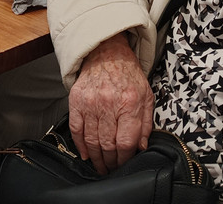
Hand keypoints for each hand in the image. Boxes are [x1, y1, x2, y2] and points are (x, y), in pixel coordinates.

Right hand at [68, 33, 152, 173]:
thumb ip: (146, 123)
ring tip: (100, 165)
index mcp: (130, 103)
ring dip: (96, 158)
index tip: (124, 164)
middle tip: (111, 169)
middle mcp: (109, 103)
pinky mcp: (76, 100)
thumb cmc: (127, 75)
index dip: (125, 159)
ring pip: (91, 140)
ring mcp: (90, 102)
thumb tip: (141, 147)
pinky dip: (79, 144)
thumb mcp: (147, 96)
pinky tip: (85, 153)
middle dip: (110, 162)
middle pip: (107, 144)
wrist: (106, 53)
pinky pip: (76, 129)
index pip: (126, 142)